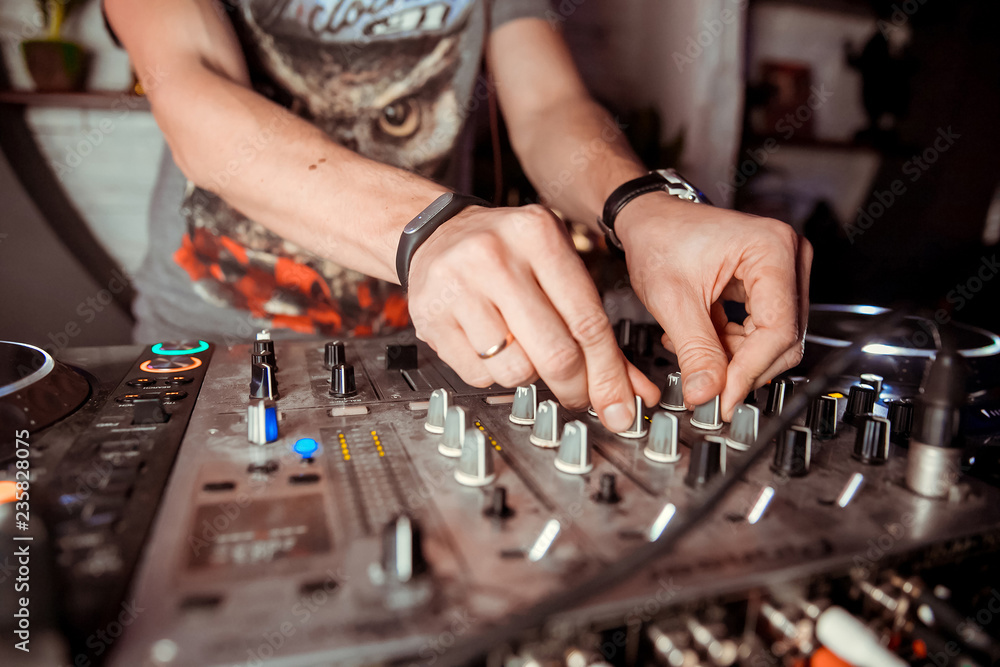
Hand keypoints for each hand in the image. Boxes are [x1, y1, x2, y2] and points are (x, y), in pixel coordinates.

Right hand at [406, 204, 658, 431]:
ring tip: (521, 350)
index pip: (587, 321)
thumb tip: (633, 390)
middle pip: (555, 353)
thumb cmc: (508, 254)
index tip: (619, 405)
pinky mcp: (430, 316)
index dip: (608, 373)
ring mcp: (457, 285)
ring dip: (527, 375)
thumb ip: (596, 329)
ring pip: (516, 370)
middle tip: (577, 394)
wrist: (438, 233)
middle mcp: (494, 255)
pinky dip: (492, 373)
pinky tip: (489, 347)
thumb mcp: (558, 269)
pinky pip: (478, 374)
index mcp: (537, 234)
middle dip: (574, 387)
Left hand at [616, 193, 812, 419]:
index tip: (723, 398)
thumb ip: (695, 351)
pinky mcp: (769, 285)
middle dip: (742, 366)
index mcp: (772, 248)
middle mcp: (788, 257)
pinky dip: (731, 345)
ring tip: (691, 350)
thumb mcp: (672, 299)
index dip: (750, 370)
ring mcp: (782, 271)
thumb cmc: (659, 238)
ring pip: (772, 339)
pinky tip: (699, 339)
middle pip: (782, 337)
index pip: (777, 329)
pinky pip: (761, 331)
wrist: (647, 220)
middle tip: (707, 387)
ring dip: (733, 356)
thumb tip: (708, 393)